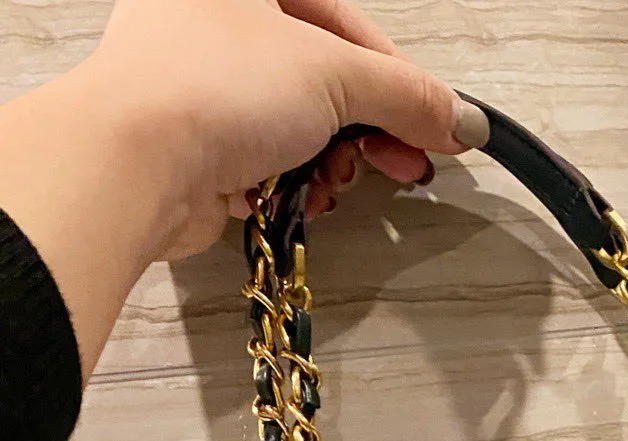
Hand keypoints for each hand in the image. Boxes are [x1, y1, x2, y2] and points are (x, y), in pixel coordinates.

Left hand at [0, 0, 469, 372]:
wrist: (134, 162)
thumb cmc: (210, 85)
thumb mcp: (334, 76)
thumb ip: (405, 95)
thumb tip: (459, 119)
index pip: (343, 22)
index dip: (397, 79)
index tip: (435, 124)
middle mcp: (211, 19)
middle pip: (318, 76)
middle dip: (365, 129)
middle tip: (402, 164)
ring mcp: (195, 81)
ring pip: (290, 122)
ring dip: (328, 162)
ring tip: (337, 184)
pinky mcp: (186, 141)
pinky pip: (257, 158)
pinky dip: (287, 182)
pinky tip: (300, 199)